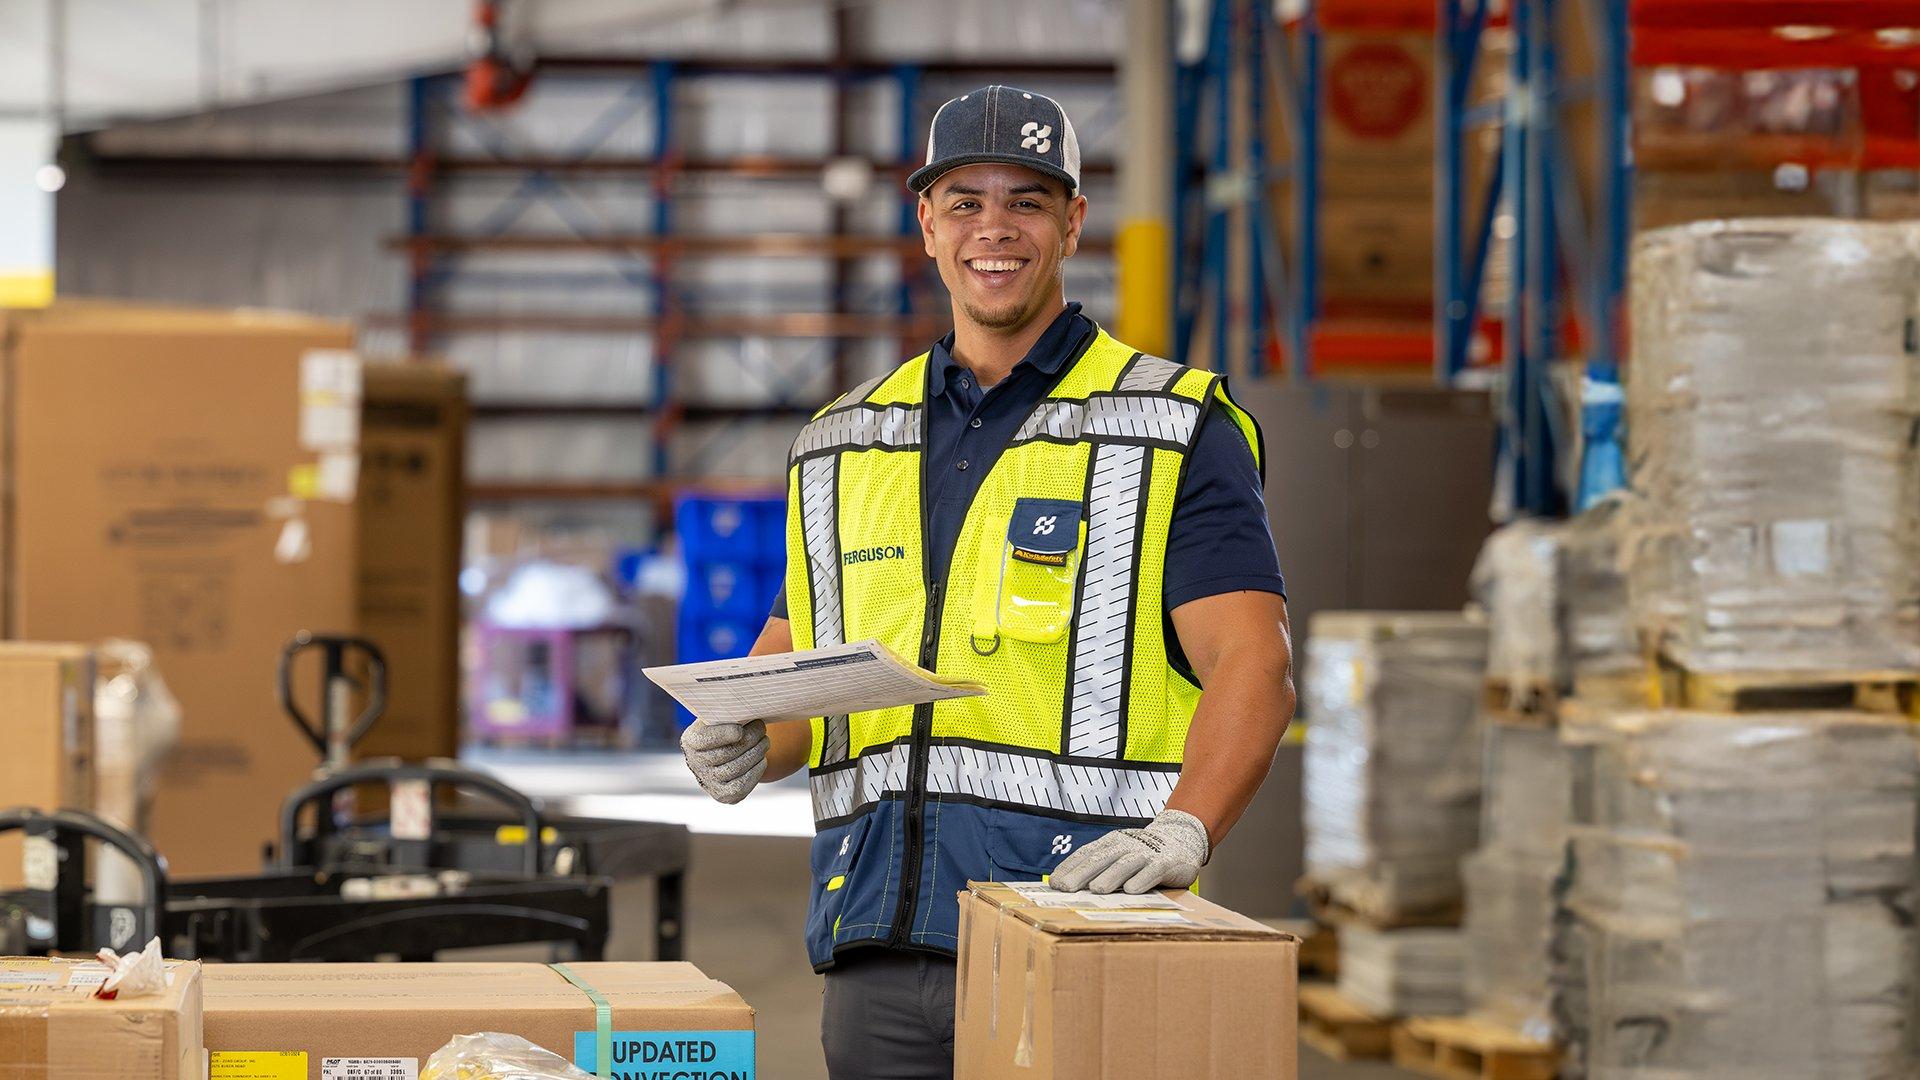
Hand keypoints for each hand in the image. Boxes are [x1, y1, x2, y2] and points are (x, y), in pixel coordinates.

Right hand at [681, 719, 768, 803]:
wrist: (724, 751)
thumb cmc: (726, 726)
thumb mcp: (721, 715)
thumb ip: (728, 712)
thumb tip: (747, 708)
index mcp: (691, 740)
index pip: (705, 739)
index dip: (723, 735)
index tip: (740, 730)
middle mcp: (695, 763)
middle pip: (727, 753)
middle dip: (750, 739)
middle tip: (762, 728)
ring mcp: (707, 781)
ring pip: (736, 768)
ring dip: (756, 753)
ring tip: (765, 741)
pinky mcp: (722, 795)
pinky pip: (740, 787)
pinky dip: (755, 772)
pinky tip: (762, 760)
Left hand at [1048, 809, 1209, 893]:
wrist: (1180, 839)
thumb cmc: (1141, 853)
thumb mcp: (1118, 855)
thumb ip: (1098, 868)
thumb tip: (1068, 886)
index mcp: (1109, 844)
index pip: (1085, 855)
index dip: (1068, 868)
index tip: (1053, 883)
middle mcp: (1124, 846)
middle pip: (1100, 860)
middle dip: (1081, 874)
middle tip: (1066, 888)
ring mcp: (1145, 853)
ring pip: (1124, 864)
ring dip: (1110, 877)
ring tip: (1096, 889)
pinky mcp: (1166, 863)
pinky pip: (1153, 871)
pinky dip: (1142, 879)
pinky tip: (1132, 890)